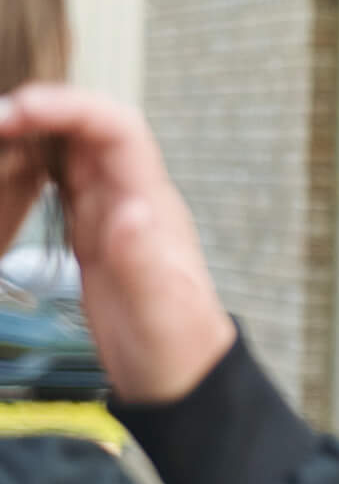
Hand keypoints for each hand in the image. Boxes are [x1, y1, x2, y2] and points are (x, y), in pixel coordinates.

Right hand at [0, 86, 233, 402]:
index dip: (70, 107)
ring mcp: (111, 212)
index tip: (16, 111)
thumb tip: (129, 210)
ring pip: (72, 149)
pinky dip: (30, 164)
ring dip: (33, 132)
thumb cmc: (175, 345)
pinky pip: (60, 181)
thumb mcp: (160, 311)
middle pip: (90, 127)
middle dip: (42, 110)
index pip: (117, 129)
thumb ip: (145, 263)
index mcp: (152, 203)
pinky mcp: (91, 232)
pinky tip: (2, 165)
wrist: (177, 377)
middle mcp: (133, 196)